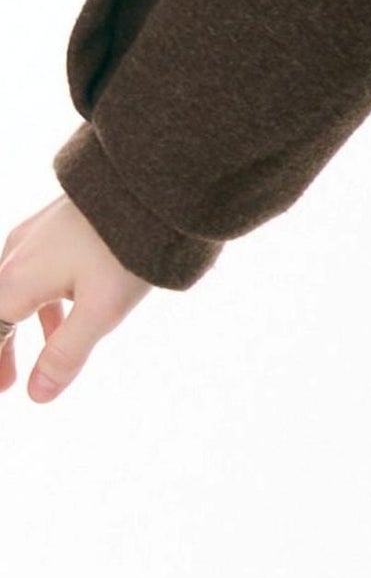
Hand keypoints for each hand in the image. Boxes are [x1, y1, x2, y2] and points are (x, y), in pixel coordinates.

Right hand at [0, 194, 153, 400]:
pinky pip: (34, 274)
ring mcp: (35, 237)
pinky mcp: (56, 226)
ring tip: (26, 365)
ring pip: (15, 292)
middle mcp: (16, 255)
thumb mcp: (100, 310)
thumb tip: (37, 395)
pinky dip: (38, 306)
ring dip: (17, 330)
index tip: (3, 387)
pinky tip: (59, 321)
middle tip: (5, 384)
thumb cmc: (125, 247)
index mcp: (16, 280)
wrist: (148, 182)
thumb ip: (66, 353)